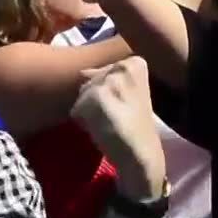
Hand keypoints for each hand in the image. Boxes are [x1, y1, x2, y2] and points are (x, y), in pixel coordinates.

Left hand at [71, 57, 166, 199]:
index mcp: (136, 62)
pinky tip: (103, 129)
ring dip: (89, 111)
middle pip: (91, 81)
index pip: (102, 71)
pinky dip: (83, 122)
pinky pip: (76, 109)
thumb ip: (106, 78)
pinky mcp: (95, 97)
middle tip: (116, 116)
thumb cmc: (135, 127)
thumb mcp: (128, 94)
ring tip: (109, 122)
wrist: (141, 154)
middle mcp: (123, 66)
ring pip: (82, 94)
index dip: (107, 92)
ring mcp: (109, 81)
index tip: (124, 106)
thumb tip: (82, 72)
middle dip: (96, 100)